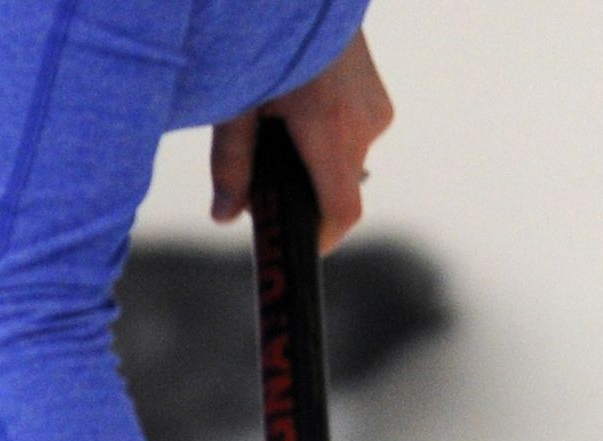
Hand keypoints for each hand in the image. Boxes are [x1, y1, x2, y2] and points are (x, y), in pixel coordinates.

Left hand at [211, 30, 393, 243]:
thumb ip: (232, 162)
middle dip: (305, 189)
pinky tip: (296, 103)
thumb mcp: (235, 98)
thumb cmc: (258, 31)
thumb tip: (225, 218)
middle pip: (340, 185)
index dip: (322, 237)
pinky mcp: (377, 95)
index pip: (342, 211)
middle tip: (263, 175)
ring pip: (346, 158)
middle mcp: (364, 123)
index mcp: (329, 128)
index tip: (300, 246)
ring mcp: (376, 108)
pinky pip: (354, 132)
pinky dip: (325, 133)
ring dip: (315, 157)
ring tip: (274, 122)